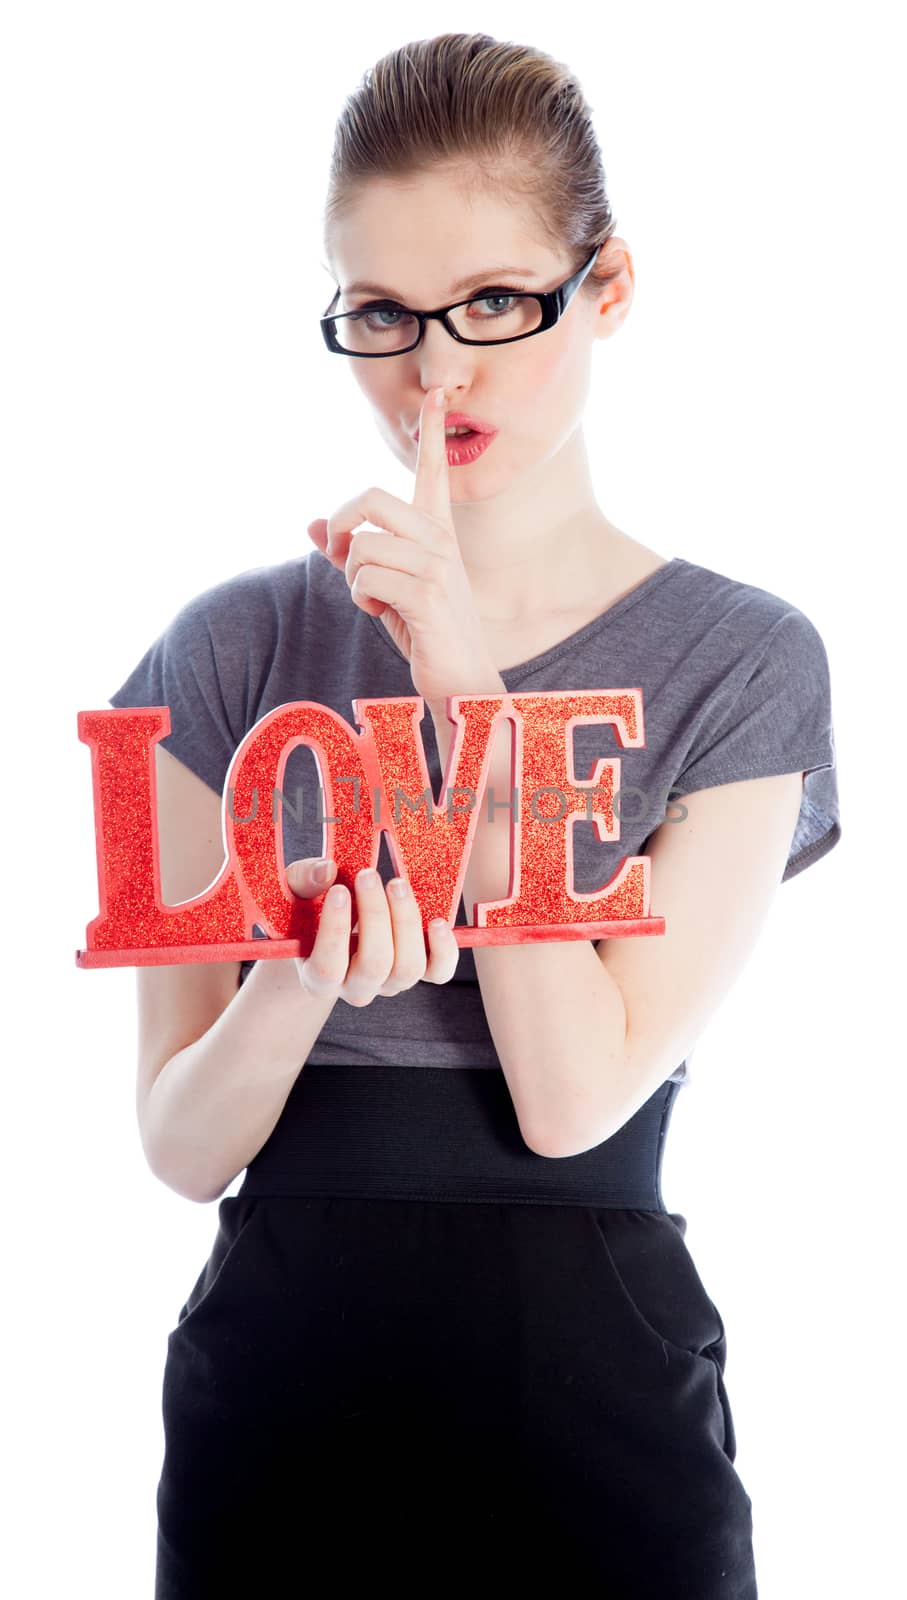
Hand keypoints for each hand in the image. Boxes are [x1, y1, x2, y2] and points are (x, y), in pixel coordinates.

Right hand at [284, 856, 459, 1004]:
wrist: (329, 928)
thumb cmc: (309, 910)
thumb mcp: (295, 893)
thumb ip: (302, 881)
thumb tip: (327, 870)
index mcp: (318, 979)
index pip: (328, 967)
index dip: (335, 930)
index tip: (339, 890)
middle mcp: (356, 988)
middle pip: (374, 965)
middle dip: (375, 916)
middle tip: (368, 875)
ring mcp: (389, 983)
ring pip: (407, 968)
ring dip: (406, 922)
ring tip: (396, 884)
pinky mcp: (416, 972)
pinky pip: (438, 973)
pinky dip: (444, 950)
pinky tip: (436, 922)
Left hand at [306, 387, 502, 714]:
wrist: (460, 679)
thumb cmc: (423, 630)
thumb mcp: (383, 585)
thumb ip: (350, 553)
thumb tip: (311, 525)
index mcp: (436, 532)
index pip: (433, 472)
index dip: (431, 431)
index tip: (434, 391)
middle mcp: (441, 541)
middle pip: (371, 499)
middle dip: (342, 524)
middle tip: (342, 553)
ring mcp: (437, 566)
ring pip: (362, 546)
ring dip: (352, 576)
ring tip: (374, 598)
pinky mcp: (427, 595)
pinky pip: (366, 577)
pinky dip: (361, 597)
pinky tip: (382, 613)